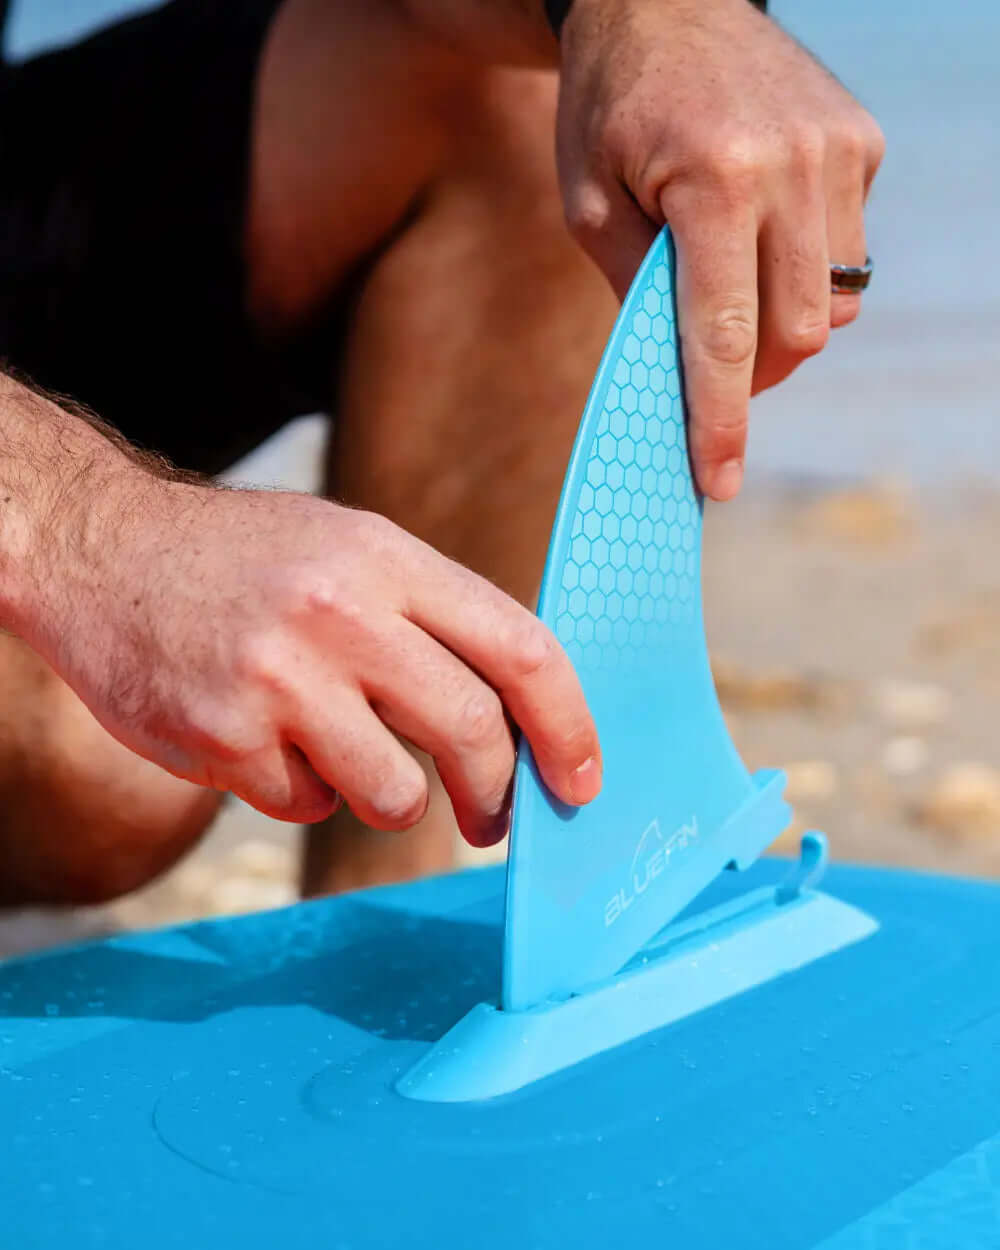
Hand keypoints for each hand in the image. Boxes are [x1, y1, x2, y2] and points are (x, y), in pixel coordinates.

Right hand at [36, 478, 601, 844]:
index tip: (580, 778)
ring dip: (389, 795)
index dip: (568, 723)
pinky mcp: (222, 735)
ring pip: (393, 792)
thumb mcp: (348, 548)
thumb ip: (429, 618)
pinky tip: (265, 741)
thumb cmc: (243, 560)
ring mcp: (277, 677)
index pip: (519, 646)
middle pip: (472, 731)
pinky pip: (306, 805)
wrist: (102, 552)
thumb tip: (516, 716)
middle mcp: (338, 613)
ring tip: (344, 753)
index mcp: (385, 558)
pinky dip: (305, 791)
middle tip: (492, 817)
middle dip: (496, 792)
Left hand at [555, 0, 884, 499]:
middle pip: (797, 333)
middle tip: (708, 369)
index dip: (719, 419)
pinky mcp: (861, 144)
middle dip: (754, 374)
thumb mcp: (590, 207)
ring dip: (780, 324)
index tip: (719, 481)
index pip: (723, 333)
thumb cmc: (609, 111)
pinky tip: (760, 230)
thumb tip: (680, 383)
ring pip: (833, 303)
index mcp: (712, 178)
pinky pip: (848, 253)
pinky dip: (803, 272)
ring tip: (728, 282)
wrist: (662, 1)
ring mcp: (837, 151)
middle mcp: (791, 164)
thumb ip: (639, 295)